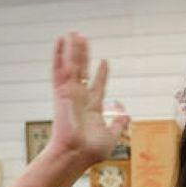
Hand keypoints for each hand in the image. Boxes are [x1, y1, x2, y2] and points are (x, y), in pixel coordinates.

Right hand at [46, 32, 127, 165]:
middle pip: (82, 71)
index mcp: (91, 108)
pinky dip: (59, 54)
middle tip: (83, 40)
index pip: (97, 85)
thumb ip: (119, 124)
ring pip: (71, 66)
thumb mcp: (112, 136)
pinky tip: (61, 40)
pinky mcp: (61, 92)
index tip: (104, 61)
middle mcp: (79, 98)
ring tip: (74, 33)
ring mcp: (70, 94)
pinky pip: (59, 69)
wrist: (75, 154)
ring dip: (72, 49)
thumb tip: (126, 113)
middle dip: (84, 55)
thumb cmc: (90, 151)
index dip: (101, 73)